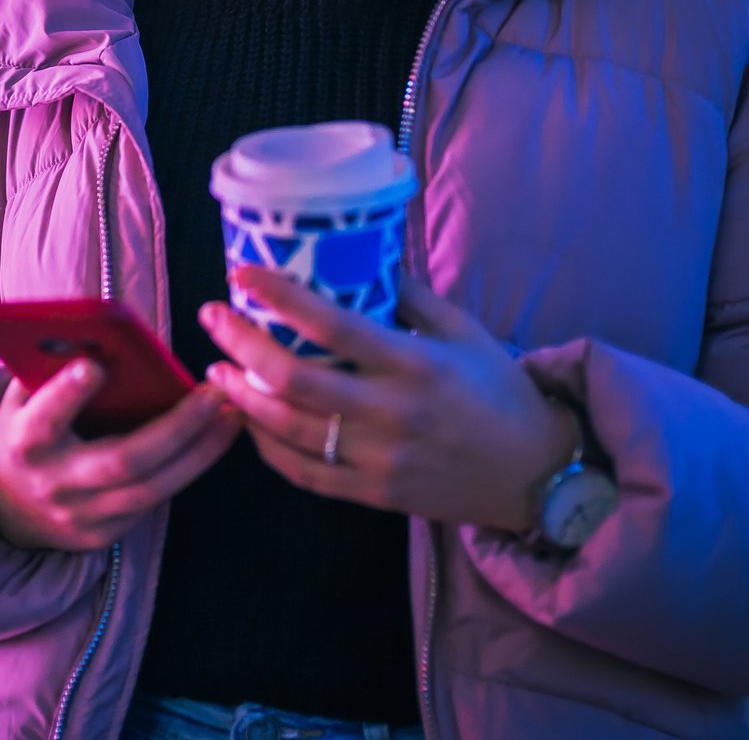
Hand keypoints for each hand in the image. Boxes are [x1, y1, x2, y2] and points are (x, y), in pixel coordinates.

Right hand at [0, 359, 242, 551]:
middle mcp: (54, 484)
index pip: (44, 421)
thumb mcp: (23, 400)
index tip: (93, 367)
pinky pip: (155, 501)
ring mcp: (82, 515)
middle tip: (214, 394)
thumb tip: (99, 333)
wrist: (8, 507)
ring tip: (232, 416)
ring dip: (199, 452)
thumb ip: (50, 372)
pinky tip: (215, 441)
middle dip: (175, 428)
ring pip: (152, 489)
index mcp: (24, 442)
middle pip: (122, 461)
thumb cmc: (26, 430)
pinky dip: (189, 470)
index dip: (66, 396)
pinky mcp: (105, 534)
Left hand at [202, 264, 578, 532]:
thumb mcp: (465, 332)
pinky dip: (267, 445)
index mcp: (415, 365)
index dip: (279, 296)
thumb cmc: (498, 392)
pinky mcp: (372, 494)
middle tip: (213, 318)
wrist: (535, 474)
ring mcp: (378, 459)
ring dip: (244, 395)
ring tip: (218, 367)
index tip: (242, 274)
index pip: (332, 325)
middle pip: (294, 379)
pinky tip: (250, 417)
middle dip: (241, 345)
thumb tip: (362, 255)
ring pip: (289, 428)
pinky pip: (303, 472)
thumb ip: (411, 296)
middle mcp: (391, 413)